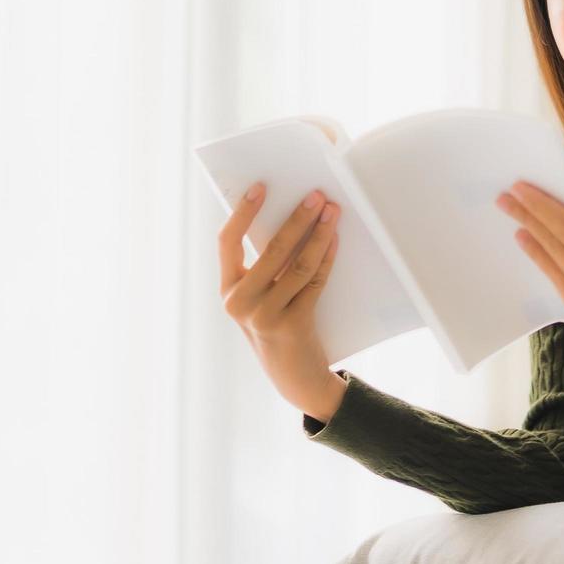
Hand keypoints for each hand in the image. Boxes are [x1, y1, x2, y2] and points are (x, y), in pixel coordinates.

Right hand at [218, 184, 347, 420]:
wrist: (295, 378)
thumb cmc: (278, 326)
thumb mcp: (261, 298)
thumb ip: (264, 267)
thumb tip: (291, 216)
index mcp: (228, 290)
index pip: (227, 242)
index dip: (243, 212)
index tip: (261, 186)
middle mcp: (239, 302)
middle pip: (269, 249)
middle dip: (296, 218)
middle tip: (316, 195)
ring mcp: (264, 316)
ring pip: (296, 264)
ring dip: (318, 234)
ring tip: (332, 212)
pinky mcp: (292, 325)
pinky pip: (313, 283)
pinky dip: (326, 258)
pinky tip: (336, 240)